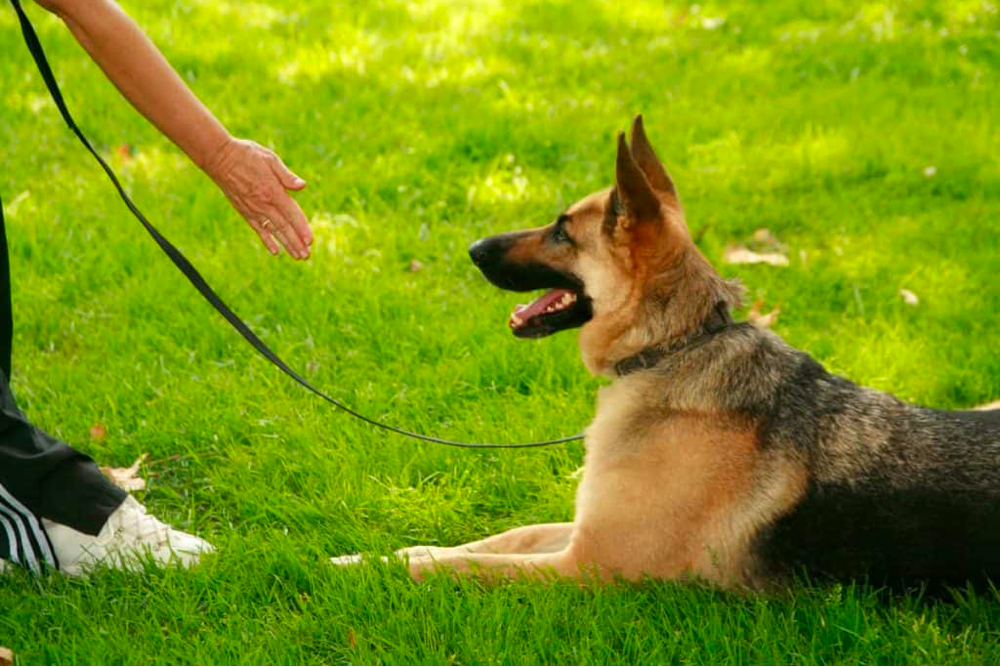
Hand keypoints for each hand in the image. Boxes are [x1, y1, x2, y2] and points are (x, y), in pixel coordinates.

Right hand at [202, 137, 312, 258]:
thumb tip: (302, 186)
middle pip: (284, 227)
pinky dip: (267, 241)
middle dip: (297, 242)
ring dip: (286, 244)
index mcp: (273, 191)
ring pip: (273, 231)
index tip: (310, 241)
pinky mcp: (244, 211)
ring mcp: (253, 209)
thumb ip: (286, 176)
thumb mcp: (270, 159)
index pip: (292, 214)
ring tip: (298, 256)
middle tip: (307, 256)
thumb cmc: (246, 154)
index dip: (302, 228)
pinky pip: (258, 229)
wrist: (218, 157)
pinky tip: (275, 251)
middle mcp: (264, 204)